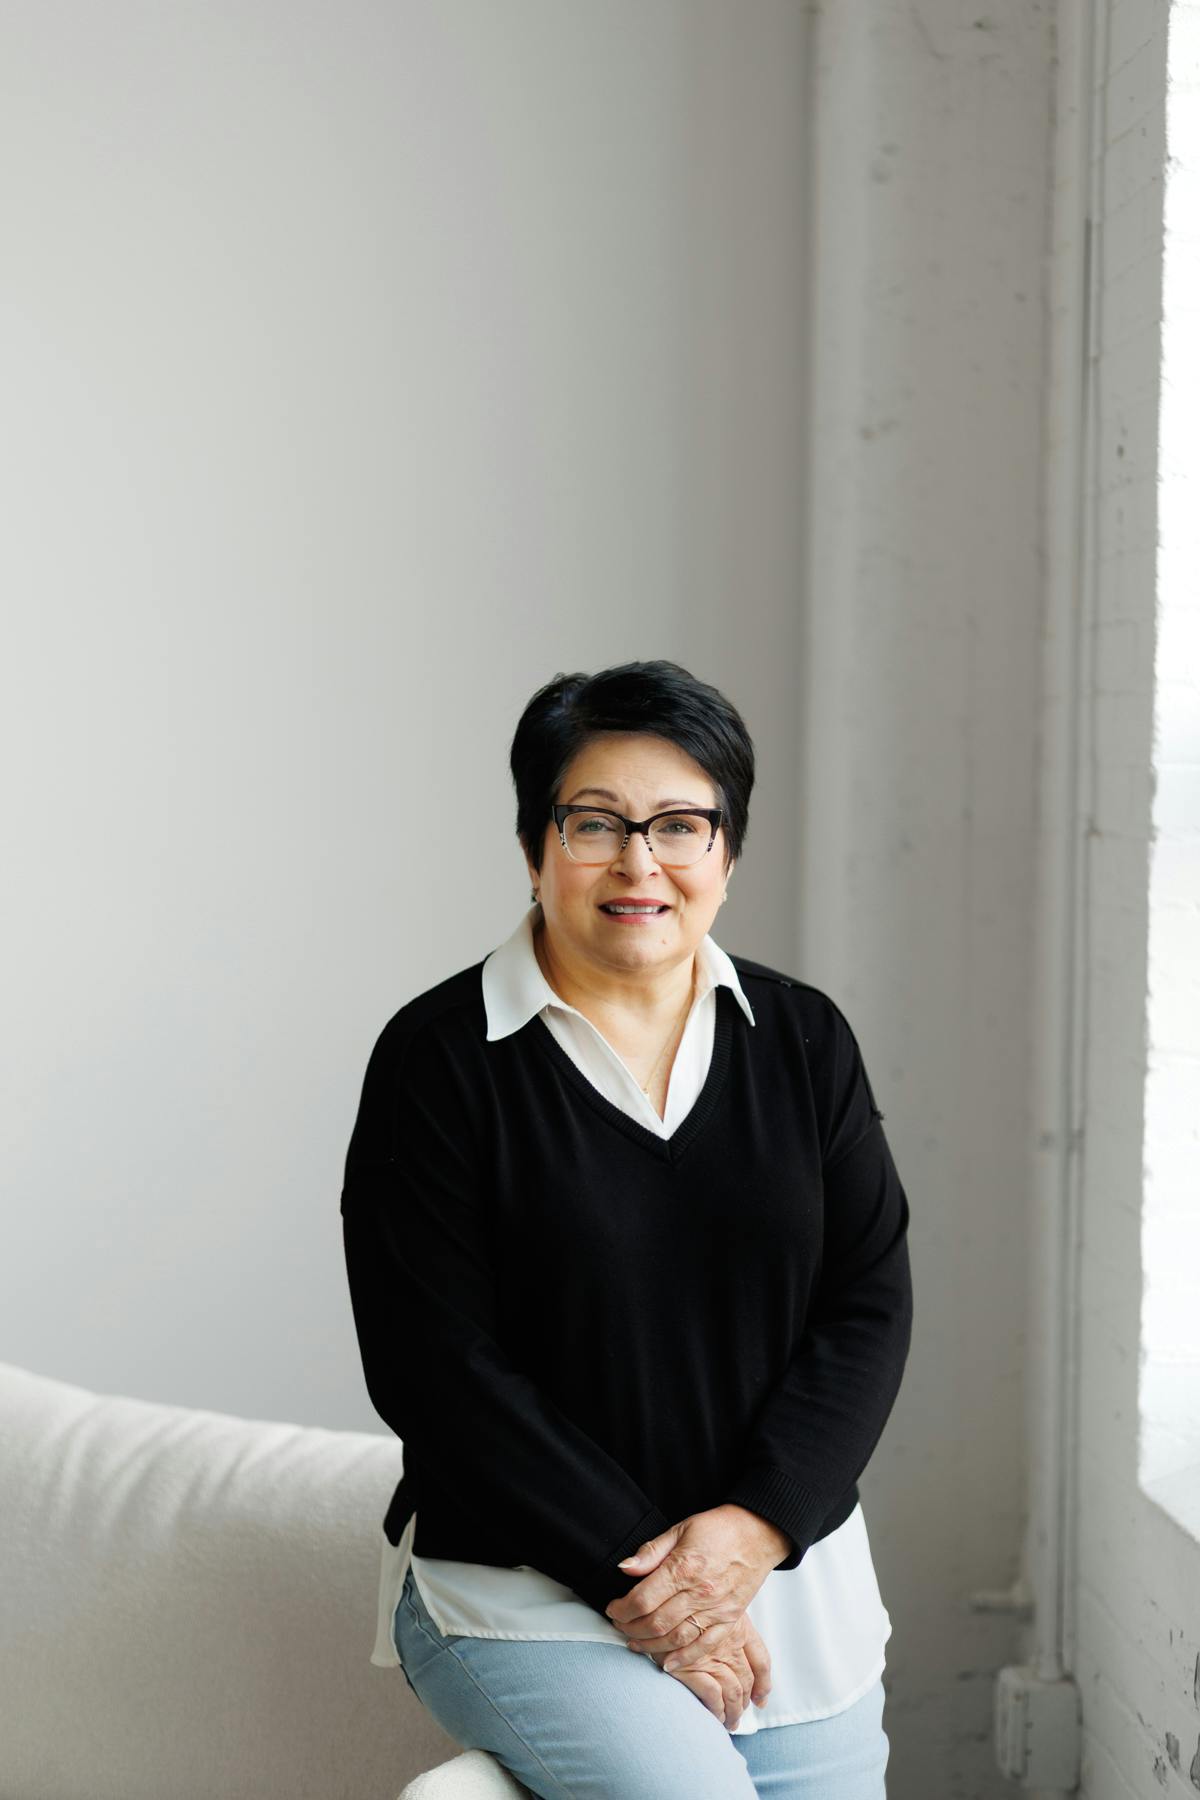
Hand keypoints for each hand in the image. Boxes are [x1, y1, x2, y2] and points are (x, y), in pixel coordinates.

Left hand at [603, 1505, 786, 1697]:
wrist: (757, 1533)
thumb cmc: (719, 1529)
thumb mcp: (680, 1529)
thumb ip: (651, 1552)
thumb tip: (624, 1568)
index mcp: (684, 1567)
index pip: (643, 1598)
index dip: (621, 1609)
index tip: (612, 1609)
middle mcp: (700, 1592)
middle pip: (656, 1622)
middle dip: (631, 1629)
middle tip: (620, 1627)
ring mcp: (716, 1609)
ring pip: (676, 1639)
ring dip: (651, 1646)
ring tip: (635, 1644)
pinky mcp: (730, 1619)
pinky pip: (705, 1646)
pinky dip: (684, 1659)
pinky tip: (668, 1664)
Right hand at [635, 1609, 771, 1729]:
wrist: (655, 1606)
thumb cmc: (681, 1608)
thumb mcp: (711, 1610)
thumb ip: (730, 1630)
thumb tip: (745, 1663)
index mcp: (738, 1626)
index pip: (761, 1661)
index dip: (763, 1685)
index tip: (758, 1700)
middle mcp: (728, 1641)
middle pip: (746, 1680)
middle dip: (743, 1703)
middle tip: (737, 1716)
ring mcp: (711, 1655)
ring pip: (733, 1691)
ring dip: (732, 1712)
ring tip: (728, 1722)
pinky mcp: (691, 1667)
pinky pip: (713, 1696)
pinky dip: (716, 1709)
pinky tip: (713, 1716)